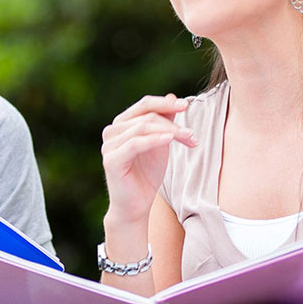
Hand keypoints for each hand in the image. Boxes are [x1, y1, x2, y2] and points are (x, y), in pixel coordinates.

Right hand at [100, 94, 194, 230]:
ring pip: (143, 128)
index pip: (144, 104)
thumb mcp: (160, 144)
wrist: (136, 206)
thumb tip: (172, 97)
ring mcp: (109, 146)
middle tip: (192, 135)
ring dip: (170, 131)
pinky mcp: (112, 160)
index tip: (186, 105)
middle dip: (173, 124)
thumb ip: (164, 122)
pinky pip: (135, 144)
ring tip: (189, 139)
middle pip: (146, 116)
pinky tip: (170, 140)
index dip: (165, 103)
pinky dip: (155, 140)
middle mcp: (112, 132)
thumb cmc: (147, 175)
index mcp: (121, 124)